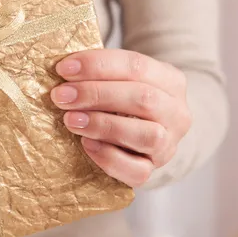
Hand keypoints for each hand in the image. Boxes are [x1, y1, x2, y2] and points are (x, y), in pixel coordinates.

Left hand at [51, 49, 191, 187]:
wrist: (144, 134)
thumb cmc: (123, 99)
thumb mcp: (119, 78)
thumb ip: (99, 73)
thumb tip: (62, 68)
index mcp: (170, 79)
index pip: (136, 66)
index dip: (97, 65)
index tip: (63, 69)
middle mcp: (177, 112)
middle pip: (142, 98)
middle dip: (96, 94)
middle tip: (61, 96)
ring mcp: (168, 144)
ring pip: (147, 135)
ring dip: (103, 125)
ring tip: (70, 120)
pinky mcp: (153, 170)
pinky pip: (137, 171)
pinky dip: (108, 157)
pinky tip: (86, 144)